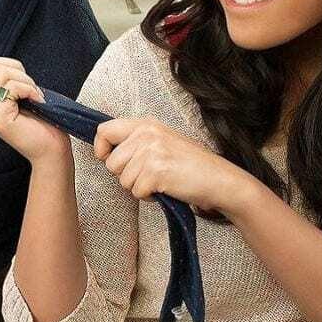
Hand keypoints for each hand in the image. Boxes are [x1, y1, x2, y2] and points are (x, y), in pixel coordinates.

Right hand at [0, 53, 71, 168]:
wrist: (49, 148)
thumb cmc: (37, 120)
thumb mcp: (12, 92)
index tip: (6, 68)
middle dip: (13, 66)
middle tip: (26, 84)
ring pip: (0, 72)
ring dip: (25, 79)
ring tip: (32, 94)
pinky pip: (12, 86)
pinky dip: (30, 89)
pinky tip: (36, 101)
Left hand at [94, 118, 251, 211]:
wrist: (219, 180)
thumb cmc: (191, 165)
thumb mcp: (162, 141)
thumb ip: (136, 142)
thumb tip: (106, 153)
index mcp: (146, 124)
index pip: (104, 130)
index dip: (101, 149)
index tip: (108, 160)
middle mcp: (147, 134)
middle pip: (111, 162)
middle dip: (125, 175)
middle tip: (148, 175)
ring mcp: (151, 151)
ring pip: (122, 180)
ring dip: (138, 187)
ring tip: (160, 181)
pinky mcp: (156, 171)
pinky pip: (136, 191)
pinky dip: (148, 196)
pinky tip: (165, 188)